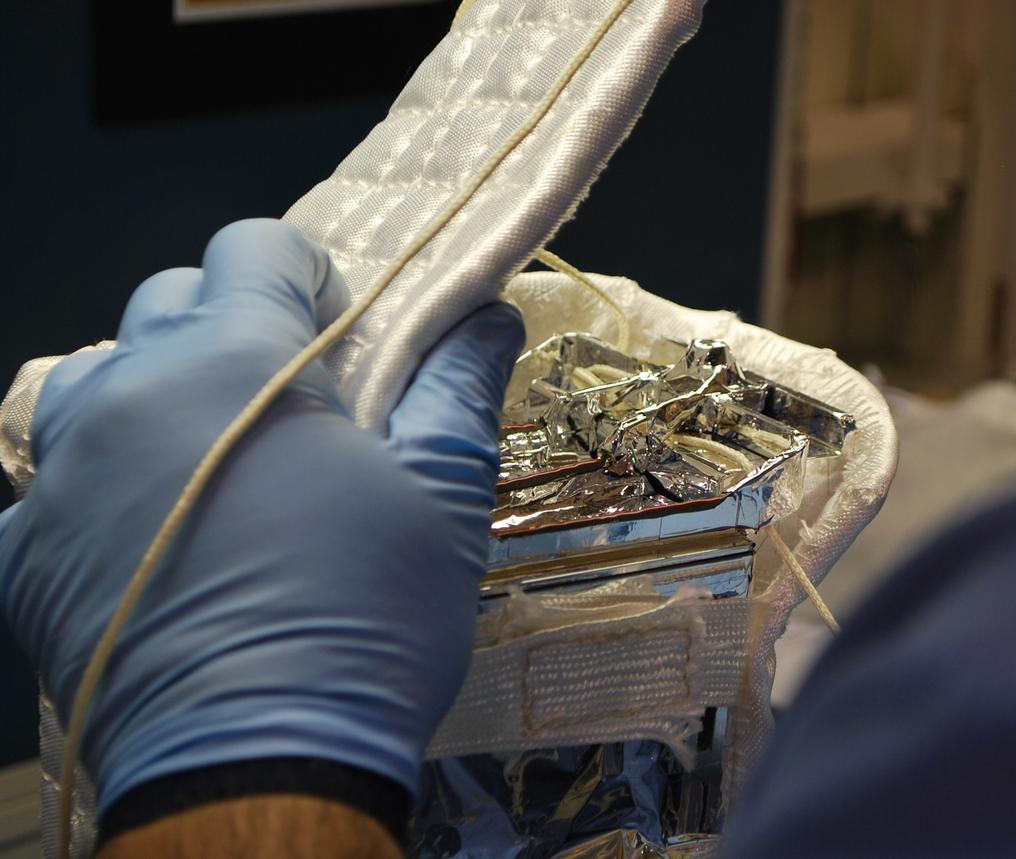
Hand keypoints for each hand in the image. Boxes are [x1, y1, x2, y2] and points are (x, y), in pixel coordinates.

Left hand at [0, 219, 523, 814]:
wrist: (260, 765)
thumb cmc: (368, 617)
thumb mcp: (443, 494)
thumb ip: (457, 383)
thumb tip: (487, 312)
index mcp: (233, 360)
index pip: (249, 247)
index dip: (301, 271)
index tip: (335, 325)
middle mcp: (128, 395)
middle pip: (164, 302)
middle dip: (226, 325)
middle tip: (284, 403)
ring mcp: (61, 477)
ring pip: (92, 384)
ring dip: (149, 398)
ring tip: (206, 464)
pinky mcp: (21, 557)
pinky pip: (43, 492)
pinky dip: (92, 497)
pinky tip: (143, 542)